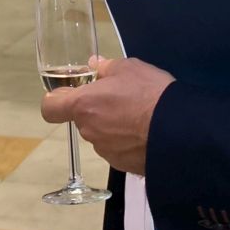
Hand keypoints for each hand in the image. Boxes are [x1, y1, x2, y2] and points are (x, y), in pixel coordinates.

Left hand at [40, 55, 174, 173]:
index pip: (50, 108)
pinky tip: (144, 133)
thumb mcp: (129, 68)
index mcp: (83, 105)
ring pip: (100, 135)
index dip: (56, 100)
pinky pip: (117, 149)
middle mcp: (88, 130)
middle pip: (82, 120)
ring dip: (111, 126)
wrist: (179, 130)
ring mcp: (104, 150)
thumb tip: (94, 65)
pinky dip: (126, 142)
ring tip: (137, 117)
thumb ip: (105, 67)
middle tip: (119, 99)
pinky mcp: (121, 164)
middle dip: (95, 110)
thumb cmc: (149, 93)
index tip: (68, 95)